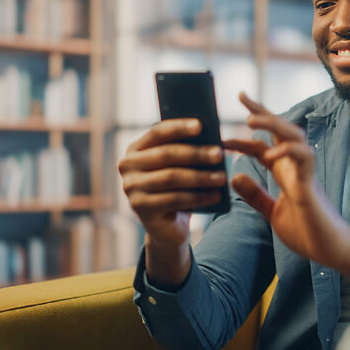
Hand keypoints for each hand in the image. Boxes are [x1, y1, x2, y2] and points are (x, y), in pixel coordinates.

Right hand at [117, 119, 226, 247]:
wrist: (168, 225)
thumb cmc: (178, 187)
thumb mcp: (180, 167)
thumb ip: (187, 151)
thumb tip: (211, 140)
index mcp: (136, 149)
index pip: (157, 133)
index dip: (178, 128)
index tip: (200, 125)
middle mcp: (127, 166)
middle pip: (166, 155)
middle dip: (196, 154)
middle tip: (220, 154)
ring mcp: (131, 188)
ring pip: (171, 178)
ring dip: (200, 177)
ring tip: (222, 177)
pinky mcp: (140, 208)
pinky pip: (173, 199)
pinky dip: (197, 197)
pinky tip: (215, 195)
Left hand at [225, 93, 349, 268]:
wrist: (331, 250)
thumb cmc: (308, 231)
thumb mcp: (272, 212)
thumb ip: (255, 195)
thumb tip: (234, 176)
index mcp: (285, 172)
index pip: (265, 144)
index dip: (247, 133)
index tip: (226, 125)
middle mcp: (295, 167)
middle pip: (280, 130)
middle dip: (261, 111)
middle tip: (241, 95)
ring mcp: (305, 173)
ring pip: (293, 136)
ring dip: (273, 125)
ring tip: (251, 120)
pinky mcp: (312, 184)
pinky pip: (304, 158)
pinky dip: (288, 150)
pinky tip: (271, 152)